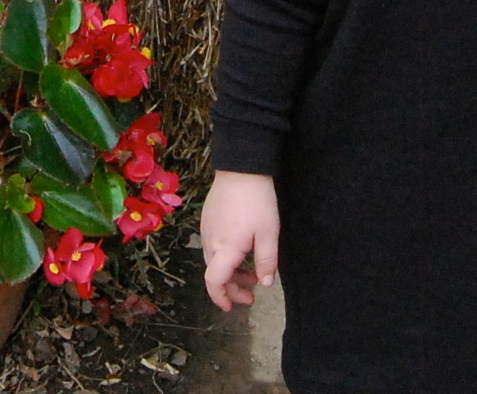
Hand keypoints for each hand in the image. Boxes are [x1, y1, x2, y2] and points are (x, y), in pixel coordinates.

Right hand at [200, 170, 278, 311]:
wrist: (241, 169)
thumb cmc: (257, 202)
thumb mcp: (269, 233)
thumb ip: (267, 261)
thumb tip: (265, 283)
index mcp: (225, 249)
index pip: (214, 282)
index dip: (221, 298)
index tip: (231, 308)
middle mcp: (211, 242)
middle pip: (215, 274)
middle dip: (232, 288)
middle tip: (252, 296)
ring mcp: (207, 229)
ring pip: (214, 260)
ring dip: (231, 273)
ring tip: (253, 273)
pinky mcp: (208, 219)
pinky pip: (214, 246)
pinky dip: (226, 257)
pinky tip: (243, 251)